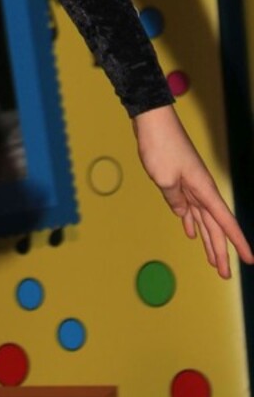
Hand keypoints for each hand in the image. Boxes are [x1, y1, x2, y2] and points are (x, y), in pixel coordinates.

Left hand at [133, 104, 252, 276]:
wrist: (152, 121)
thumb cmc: (161, 147)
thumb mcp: (165, 179)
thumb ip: (175, 200)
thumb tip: (183, 214)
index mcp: (204, 190)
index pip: (225, 222)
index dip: (237, 242)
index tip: (249, 260)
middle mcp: (201, 190)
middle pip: (214, 226)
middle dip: (220, 251)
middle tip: (224, 275)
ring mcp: (190, 185)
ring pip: (202, 219)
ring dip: (207, 240)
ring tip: (212, 262)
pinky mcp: (178, 181)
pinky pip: (188, 207)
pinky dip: (190, 221)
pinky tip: (190, 232)